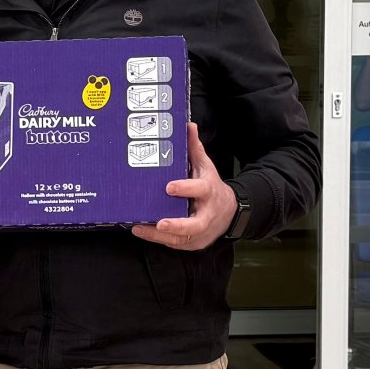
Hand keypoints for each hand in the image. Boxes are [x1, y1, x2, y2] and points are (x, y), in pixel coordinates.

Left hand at [132, 123, 235, 248]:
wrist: (230, 212)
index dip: (186, 189)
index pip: (200, 190)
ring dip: (160, 235)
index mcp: (209, 191)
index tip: (169, 187)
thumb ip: (195, 148)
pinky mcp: (193, 242)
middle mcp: (206, 213)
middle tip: (160, 222)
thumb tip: (188, 125)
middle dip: (178, 224)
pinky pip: (175, 243)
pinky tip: (142, 231)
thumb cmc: (211, 187)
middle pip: (196, 223)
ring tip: (140, 228)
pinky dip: (158, 239)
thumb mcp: (206, 166)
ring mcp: (201, 231)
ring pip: (182, 237)